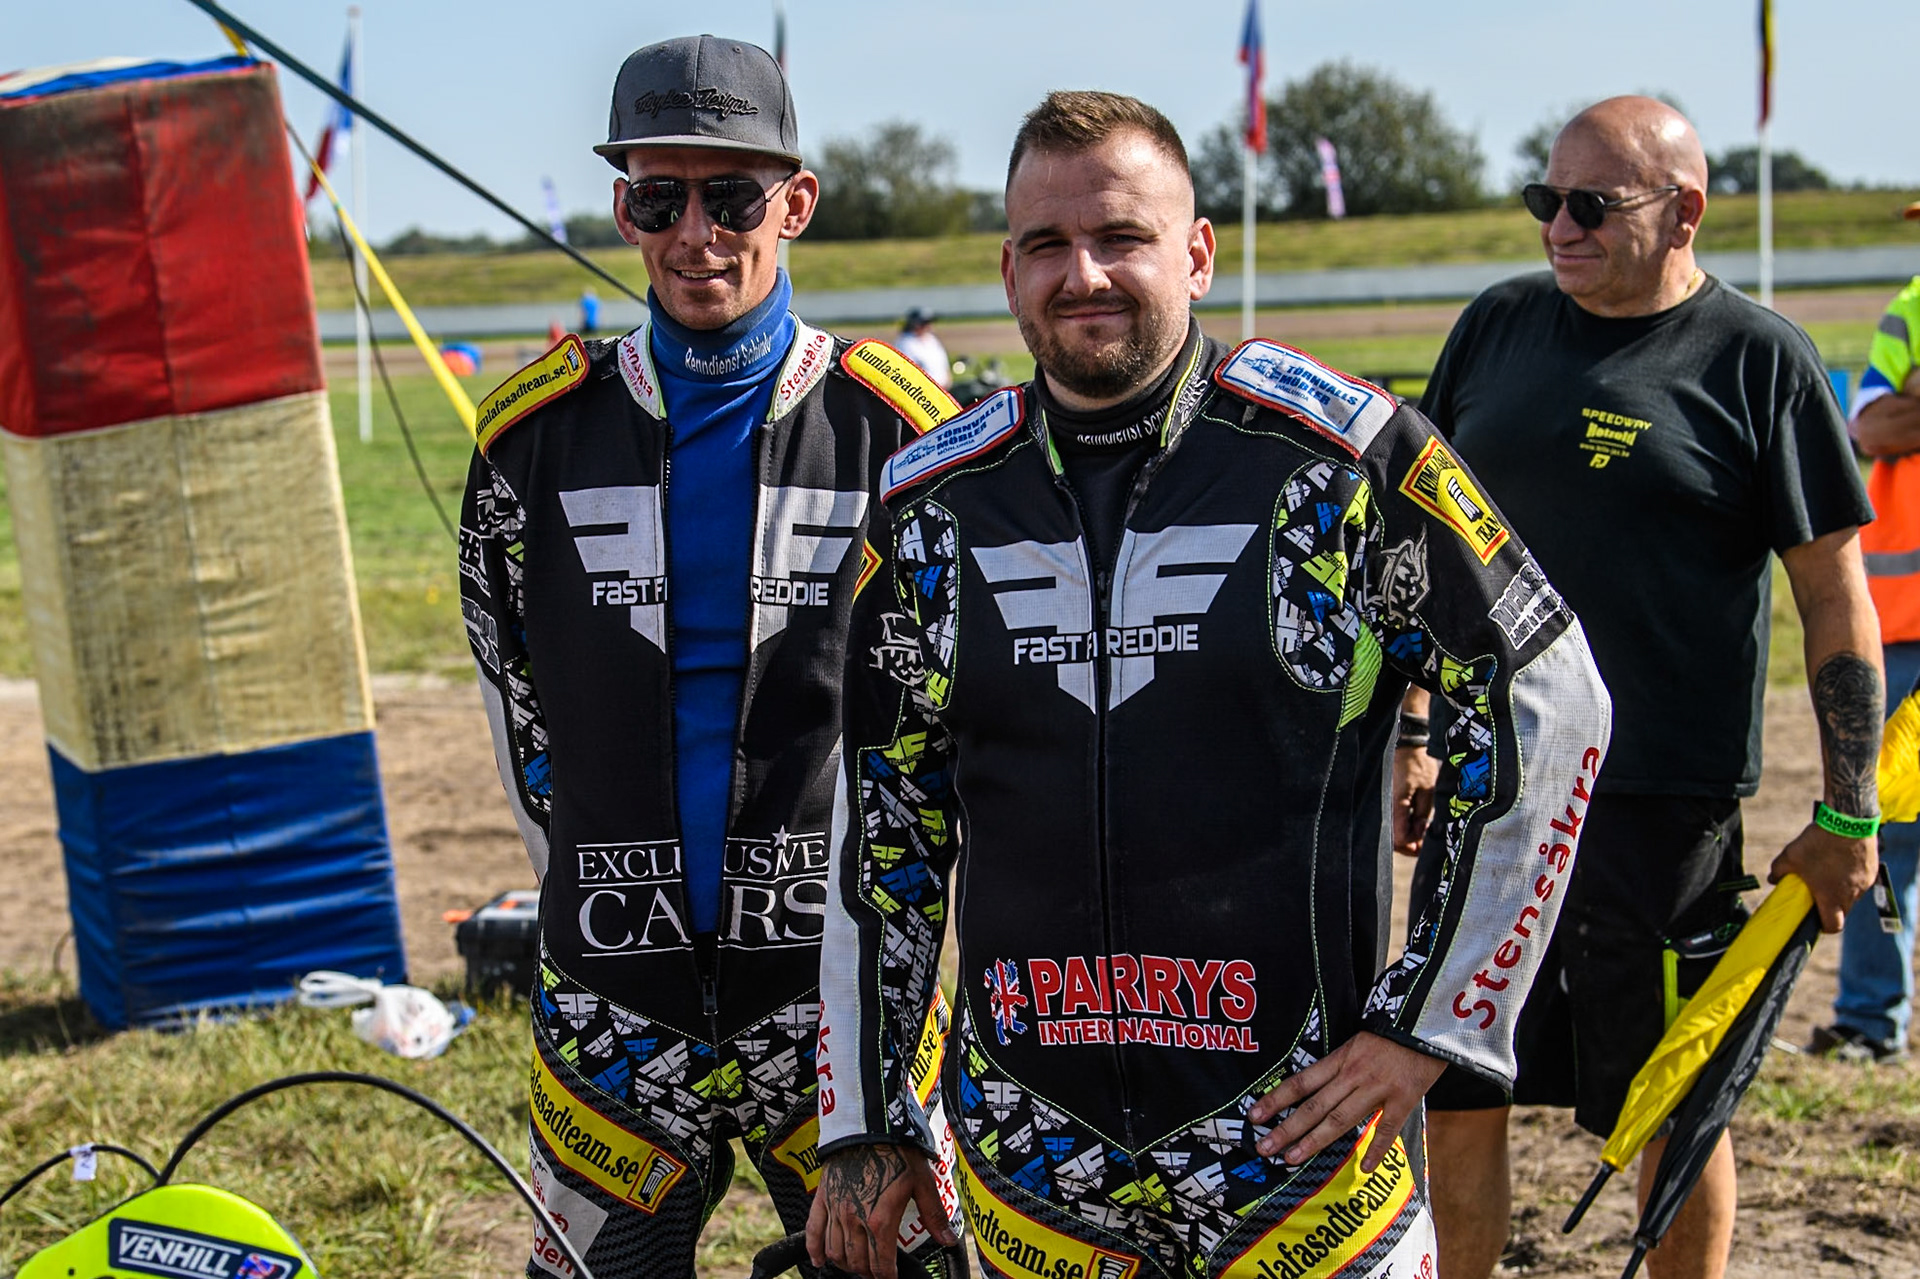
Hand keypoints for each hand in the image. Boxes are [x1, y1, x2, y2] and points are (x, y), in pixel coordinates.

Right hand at [806, 1142, 955, 1278]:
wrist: (868, 1125)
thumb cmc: (897, 1151)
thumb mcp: (922, 1182)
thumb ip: (934, 1215)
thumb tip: (948, 1241)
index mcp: (879, 1221)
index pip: (881, 1266)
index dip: (887, 1278)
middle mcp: (853, 1221)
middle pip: (857, 1263)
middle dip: (868, 1273)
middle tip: (877, 1271)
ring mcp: (835, 1211)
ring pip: (835, 1253)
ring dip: (846, 1265)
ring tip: (857, 1265)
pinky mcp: (822, 1199)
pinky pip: (813, 1232)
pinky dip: (814, 1251)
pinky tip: (819, 1261)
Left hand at [1246, 1031, 1445, 1171]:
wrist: (1424, 1025)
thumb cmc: (1388, 1035)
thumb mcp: (1356, 1044)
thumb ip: (1336, 1068)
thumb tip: (1309, 1092)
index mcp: (1340, 1059)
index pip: (1301, 1082)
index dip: (1276, 1099)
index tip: (1254, 1116)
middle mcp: (1353, 1074)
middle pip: (1315, 1105)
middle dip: (1287, 1128)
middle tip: (1264, 1148)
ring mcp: (1378, 1088)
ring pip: (1341, 1118)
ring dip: (1315, 1141)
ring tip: (1292, 1158)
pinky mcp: (1404, 1099)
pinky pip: (1388, 1128)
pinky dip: (1377, 1149)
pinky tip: (1364, 1168)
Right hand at [1392, 746, 1438, 856]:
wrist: (1405, 746)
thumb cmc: (1417, 764)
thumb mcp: (1428, 791)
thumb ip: (1423, 815)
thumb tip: (1420, 834)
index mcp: (1395, 805)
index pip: (1399, 838)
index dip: (1413, 842)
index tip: (1425, 839)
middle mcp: (1384, 808)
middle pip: (1391, 839)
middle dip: (1408, 844)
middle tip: (1423, 842)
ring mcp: (1382, 805)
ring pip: (1390, 832)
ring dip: (1405, 835)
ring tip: (1420, 829)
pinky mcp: (1383, 801)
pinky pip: (1389, 821)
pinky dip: (1400, 826)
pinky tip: (1412, 821)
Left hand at [1771, 822, 1877, 932]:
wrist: (1848, 821)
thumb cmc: (1818, 842)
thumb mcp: (1789, 856)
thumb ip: (1778, 871)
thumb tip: (1773, 879)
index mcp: (1831, 898)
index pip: (1833, 926)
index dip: (1823, 926)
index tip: (1815, 919)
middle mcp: (1851, 895)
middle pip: (1843, 912)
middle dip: (1830, 907)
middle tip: (1818, 894)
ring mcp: (1864, 883)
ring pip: (1852, 896)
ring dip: (1841, 891)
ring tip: (1828, 874)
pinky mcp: (1872, 871)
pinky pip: (1861, 881)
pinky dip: (1851, 877)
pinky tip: (1840, 863)